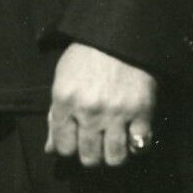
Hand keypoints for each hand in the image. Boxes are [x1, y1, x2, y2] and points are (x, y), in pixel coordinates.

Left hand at [45, 42, 156, 167]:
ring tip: (115, 142)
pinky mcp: (142, 110)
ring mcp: (117, 112)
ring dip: (114, 154)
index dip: (70, 147)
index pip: (63, 148)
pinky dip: (138, 145)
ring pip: (115, 158)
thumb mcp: (62, 80)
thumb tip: (50, 149)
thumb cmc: (86, 55)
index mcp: (65, 101)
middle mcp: (89, 110)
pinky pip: (140, 146)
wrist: (120, 33)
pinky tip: (133, 136)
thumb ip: (55, 116)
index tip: (77, 139)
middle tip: (97, 142)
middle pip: (89, 158)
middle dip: (92, 154)